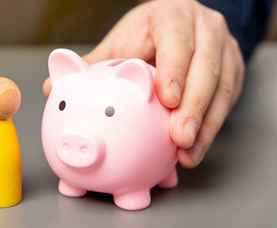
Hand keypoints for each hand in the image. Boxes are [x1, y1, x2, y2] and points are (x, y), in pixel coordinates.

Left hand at [42, 0, 244, 167]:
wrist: (182, 26)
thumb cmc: (146, 35)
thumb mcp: (120, 44)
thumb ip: (93, 65)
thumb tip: (51, 88)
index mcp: (171, 16)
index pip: (176, 39)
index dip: (174, 68)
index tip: (166, 98)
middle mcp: (203, 28)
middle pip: (205, 67)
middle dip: (194, 105)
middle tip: (178, 137)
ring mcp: (223, 48)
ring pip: (222, 87)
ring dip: (204, 124)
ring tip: (186, 153)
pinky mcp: (234, 69)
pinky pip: (227, 101)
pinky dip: (211, 128)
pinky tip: (193, 150)